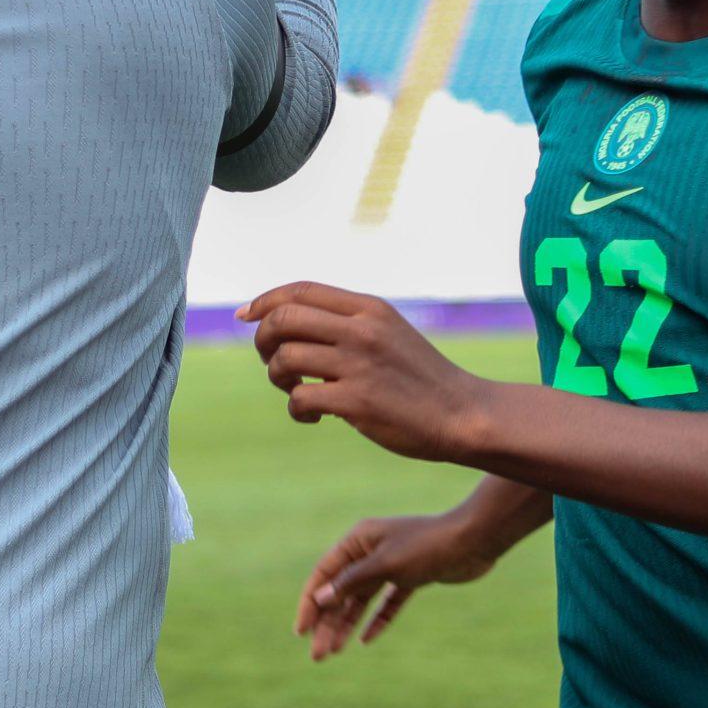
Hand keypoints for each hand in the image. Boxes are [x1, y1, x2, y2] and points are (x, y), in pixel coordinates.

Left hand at [239, 281, 489, 461]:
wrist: (462, 414)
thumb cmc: (420, 378)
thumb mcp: (389, 332)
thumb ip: (347, 323)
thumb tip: (287, 323)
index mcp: (369, 308)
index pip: (301, 290)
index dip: (265, 300)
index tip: (245, 315)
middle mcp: (362, 330)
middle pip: (282, 319)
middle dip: (263, 341)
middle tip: (273, 363)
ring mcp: (359, 365)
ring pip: (284, 359)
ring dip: (279, 378)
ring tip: (296, 391)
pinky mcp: (358, 402)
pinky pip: (299, 399)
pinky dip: (297, 410)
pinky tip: (315, 417)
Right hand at [295, 509, 504, 660]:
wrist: (473, 541)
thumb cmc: (427, 546)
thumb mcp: (386, 565)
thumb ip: (352, 582)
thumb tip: (320, 599)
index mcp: (358, 540)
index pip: (324, 574)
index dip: (310, 603)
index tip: (301, 632)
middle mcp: (370, 551)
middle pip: (341, 591)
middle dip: (327, 623)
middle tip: (318, 656)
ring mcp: (391, 565)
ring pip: (362, 600)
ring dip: (347, 625)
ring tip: (334, 652)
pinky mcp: (411, 577)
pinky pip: (387, 602)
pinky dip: (377, 620)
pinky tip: (366, 640)